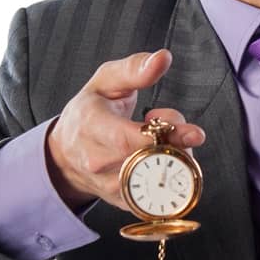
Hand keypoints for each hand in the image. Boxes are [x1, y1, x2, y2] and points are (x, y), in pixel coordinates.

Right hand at [44, 49, 205, 209]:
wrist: (67, 150)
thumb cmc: (90, 110)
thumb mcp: (106, 80)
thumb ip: (135, 69)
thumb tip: (163, 59)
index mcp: (91, 126)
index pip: (129, 140)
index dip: (166, 136)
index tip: (192, 131)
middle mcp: (96, 160)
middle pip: (149, 161)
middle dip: (178, 146)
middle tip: (184, 131)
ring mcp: (108, 184)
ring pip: (156, 180)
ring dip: (177, 161)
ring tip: (169, 142)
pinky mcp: (121, 200)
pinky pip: (156, 198)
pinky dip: (170, 178)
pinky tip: (164, 159)